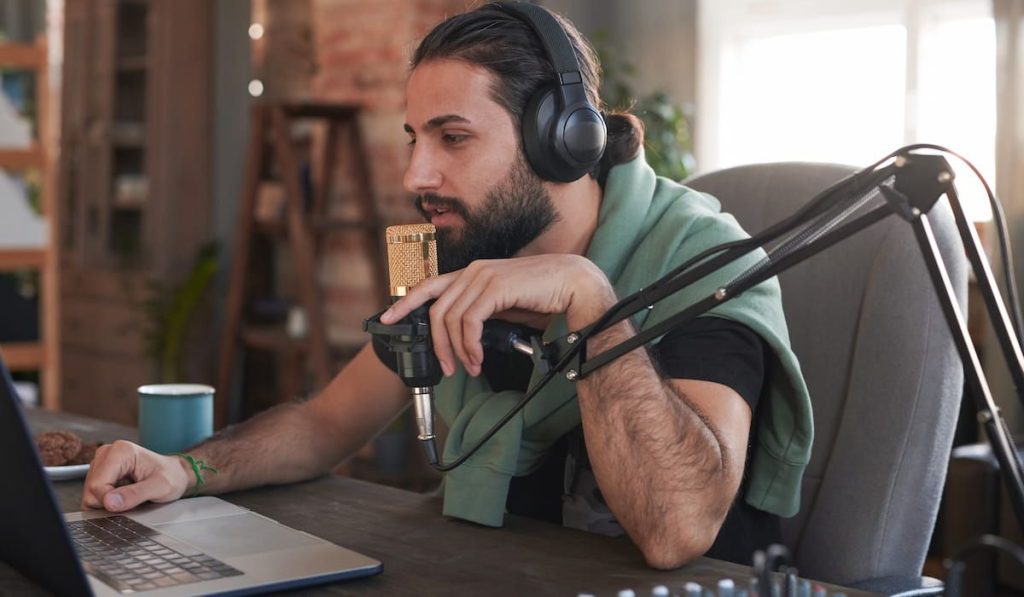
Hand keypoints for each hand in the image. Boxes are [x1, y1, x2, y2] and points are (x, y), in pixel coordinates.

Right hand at [82, 440, 192, 511]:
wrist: (175, 474)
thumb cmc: (171, 477)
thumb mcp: (160, 487)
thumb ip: (135, 495)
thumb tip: (109, 502)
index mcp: (120, 451)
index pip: (97, 485)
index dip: (109, 501)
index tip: (127, 503)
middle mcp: (107, 453)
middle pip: (90, 490)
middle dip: (108, 501)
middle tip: (131, 498)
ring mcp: (101, 462)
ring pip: (90, 494)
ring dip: (108, 501)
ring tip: (129, 493)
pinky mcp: (100, 472)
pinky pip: (93, 495)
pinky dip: (107, 500)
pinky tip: (122, 493)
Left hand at [379, 254, 615, 376]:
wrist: (575, 284)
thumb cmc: (545, 295)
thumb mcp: (505, 305)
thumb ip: (482, 312)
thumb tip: (465, 335)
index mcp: (473, 272)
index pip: (428, 285)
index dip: (405, 303)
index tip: (387, 319)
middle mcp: (473, 270)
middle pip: (435, 308)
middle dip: (435, 343)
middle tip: (446, 368)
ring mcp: (483, 276)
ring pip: (450, 318)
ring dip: (457, 350)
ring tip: (470, 368)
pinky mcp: (494, 287)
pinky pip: (469, 322)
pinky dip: (469, 345)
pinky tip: (477, 358)